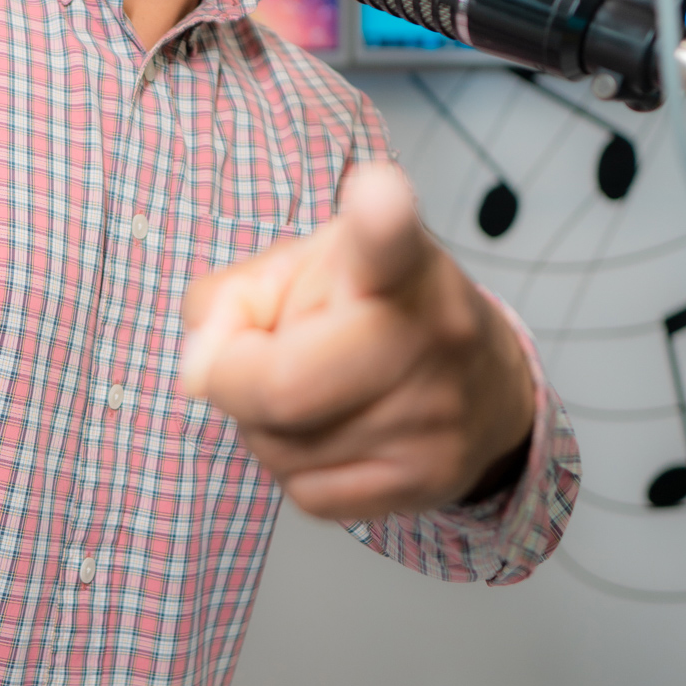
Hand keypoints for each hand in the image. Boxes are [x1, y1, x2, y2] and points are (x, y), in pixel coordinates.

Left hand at [180, 163, 534, 519]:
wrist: (482, 384)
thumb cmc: (369, 309)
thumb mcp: (304, 268)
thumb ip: (233, 294)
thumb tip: (203, 361)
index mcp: (398, 264)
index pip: (388, 240)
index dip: (380, 217)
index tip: (377, 193)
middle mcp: (429, 336)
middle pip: (282, 384)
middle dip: (233, 377)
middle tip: (245, 357)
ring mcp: (434, 418)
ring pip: (281, 446)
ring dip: (262, 422)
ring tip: (305, 385)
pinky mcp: (428, 482)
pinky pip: (305, 492)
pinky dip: (291, 465)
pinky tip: (323, 429)